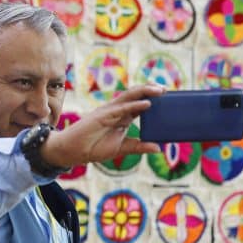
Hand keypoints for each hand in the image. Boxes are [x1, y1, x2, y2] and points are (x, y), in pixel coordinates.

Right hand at [41, 85, 163, 167]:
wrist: (73, 151)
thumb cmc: (94, 148)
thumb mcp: (122, 149)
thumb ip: (139, 147)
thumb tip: (158, 148)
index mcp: (122, 117)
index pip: (140, 104)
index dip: (153, 99)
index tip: (169, 99)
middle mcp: (117, 111)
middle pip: (136, 96)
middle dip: (151, 91)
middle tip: (167, 90)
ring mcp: (109, 111)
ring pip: (129, 97)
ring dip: (145, 92)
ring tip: (160, 90)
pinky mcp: (102, 115)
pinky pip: (121, 108)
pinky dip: (135, 105)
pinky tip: (147, 104)